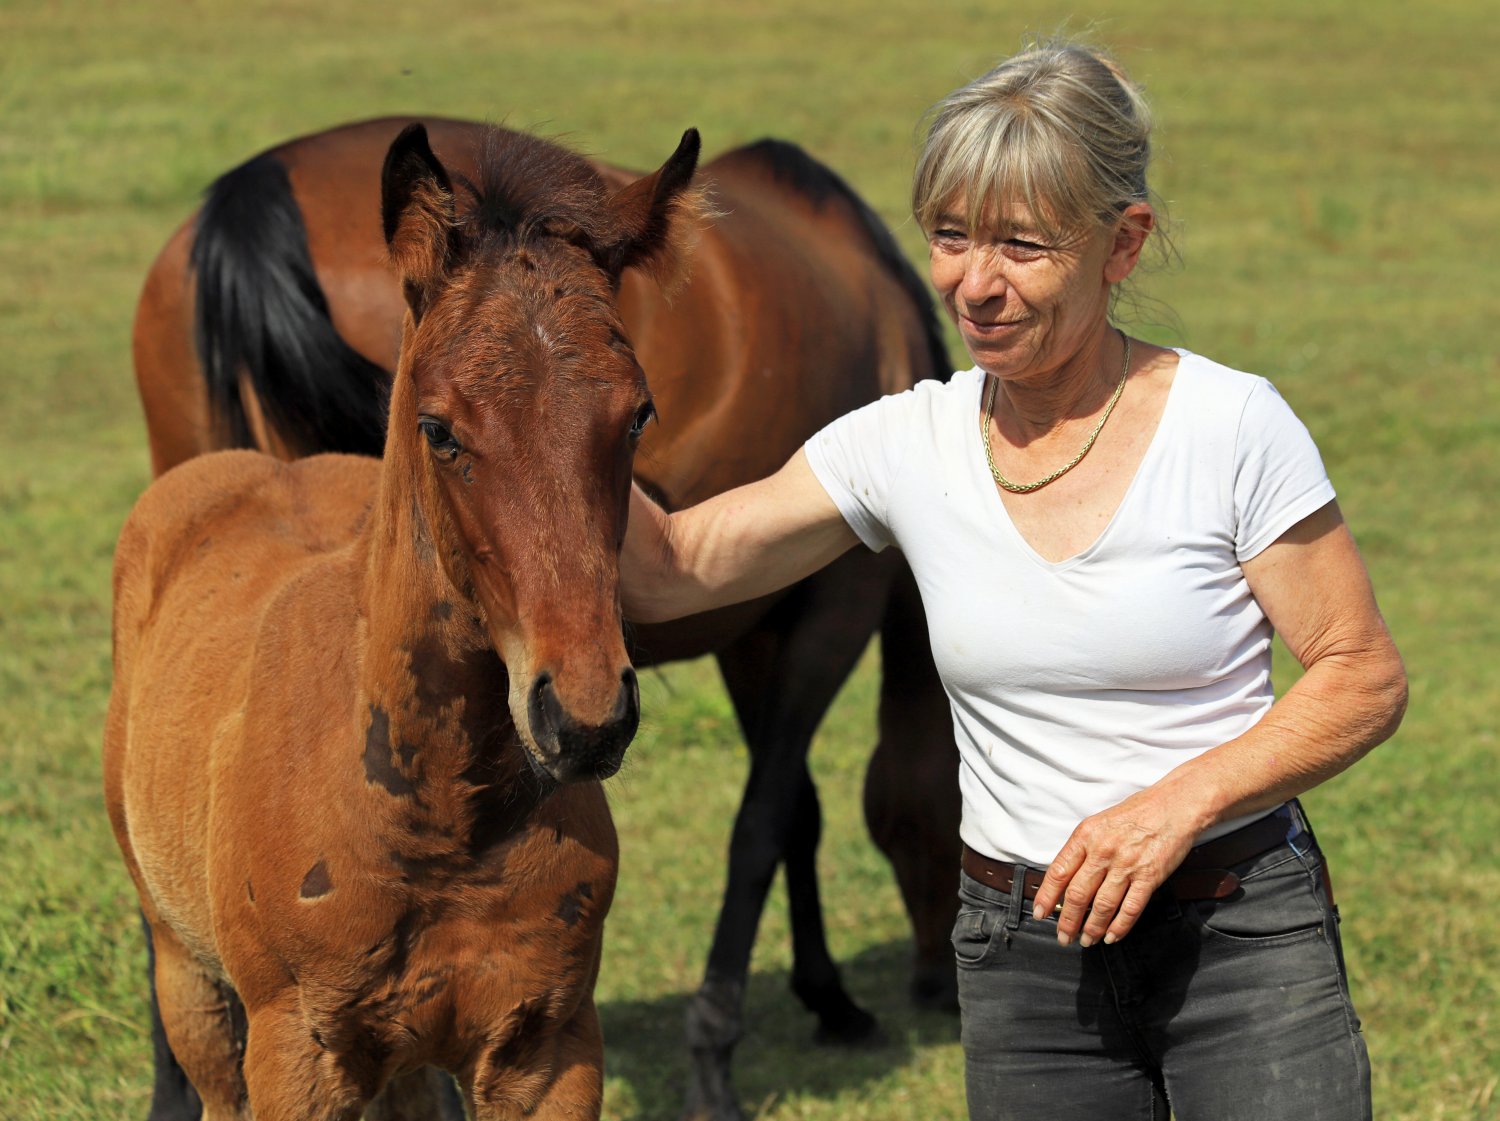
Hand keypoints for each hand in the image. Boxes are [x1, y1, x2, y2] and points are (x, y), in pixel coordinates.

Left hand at [1030, 793, 1201, 947]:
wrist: (1173, 806)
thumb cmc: (1135, 814)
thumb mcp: (1098, 823)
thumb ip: (1082, 850)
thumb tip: (1065, 881)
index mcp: (1086, 836)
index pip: (1058, 872)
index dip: (1046, 896)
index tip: (1040, 913)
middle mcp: (1103, 851)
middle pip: (1077, 894)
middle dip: (1067, 921)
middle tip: (1063, 936)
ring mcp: (1127, 865)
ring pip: (1102, 906)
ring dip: (1091, 928)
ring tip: (1085, 940)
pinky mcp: (1149, 876)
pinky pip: (1130, 908)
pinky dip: (1119, 927)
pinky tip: (1111, 936)